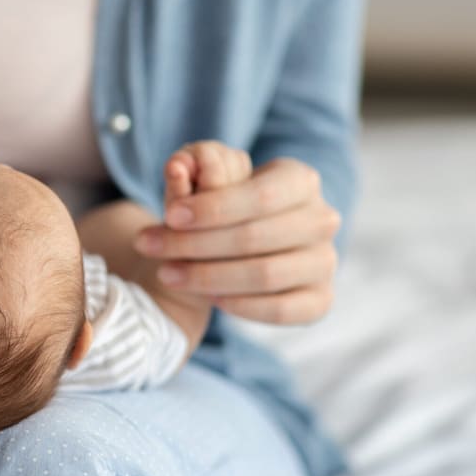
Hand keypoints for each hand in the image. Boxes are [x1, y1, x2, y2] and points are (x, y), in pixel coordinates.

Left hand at [136, 156, 342, 323]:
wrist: (249, 243)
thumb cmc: (227, 204)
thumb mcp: (212, 176)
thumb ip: (196, 168)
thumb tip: (178, 165)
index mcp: (301, 180)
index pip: (260, 196)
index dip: (213, 208)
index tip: (169, 215)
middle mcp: (322, 219)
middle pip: (256, 237)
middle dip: (195, 244)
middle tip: (151, 247)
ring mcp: (325, 261)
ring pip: (266, 274)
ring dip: (208, 278)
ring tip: (167, 273)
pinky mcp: (321, 299)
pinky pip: (281, 309)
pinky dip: (241, 305)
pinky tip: (207, 299)